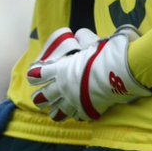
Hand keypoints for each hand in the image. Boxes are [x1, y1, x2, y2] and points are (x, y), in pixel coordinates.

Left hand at [28, 26, 151, 121]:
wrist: (117, 72)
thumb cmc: (103, 55)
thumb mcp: (92, 41)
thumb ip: (83, 38)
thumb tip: (79, 35)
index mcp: (61, 70)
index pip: (40, 74)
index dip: (35, 75)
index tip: (34, 75)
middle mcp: (63, 87)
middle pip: (45, 95)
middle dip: (40, 98)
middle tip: (39, 99)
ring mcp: (74, 100)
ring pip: (59, 111)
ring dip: (55, 111)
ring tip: (53, 114)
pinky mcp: (88, 109)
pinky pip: (78, 115)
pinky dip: (77, 115)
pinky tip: (78, 116)